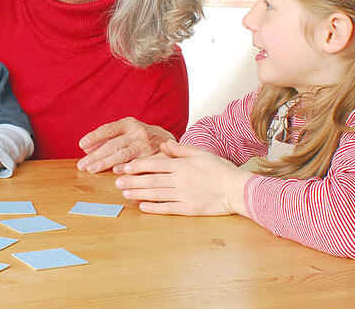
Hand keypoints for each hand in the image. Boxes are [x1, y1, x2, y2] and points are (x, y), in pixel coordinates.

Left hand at [77, 117, 175, 172]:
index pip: (108, 129)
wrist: (167, 140)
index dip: (94, 136)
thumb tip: (86, 149)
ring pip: (123, 155)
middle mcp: (137, 132)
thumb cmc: (139, 136)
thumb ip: (107, 139)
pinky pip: (137, 164)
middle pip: (113, 144)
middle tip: (82, 165)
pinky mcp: (153, 157)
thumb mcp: (125, 132)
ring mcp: (146, 145)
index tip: (82, 145)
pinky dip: (127, 168)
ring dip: (106, 163)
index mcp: (128, 124)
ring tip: (92, 169)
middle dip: (96, 156)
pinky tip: (116, 172)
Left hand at [114, 141, 252, 216]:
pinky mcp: (190, 210)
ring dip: (138, 194)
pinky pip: (168, 209)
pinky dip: (154, 208)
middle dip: (132, 181)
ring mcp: (185, 196)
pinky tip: (142, 207)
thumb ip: (181, 149)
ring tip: (125, 194)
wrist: (238, 189)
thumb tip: (163, 145)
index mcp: (183, 165)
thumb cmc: (221, 170)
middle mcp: (181, 180)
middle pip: (151, 180)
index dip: (138, 166)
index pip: (155, 164)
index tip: (124, 167)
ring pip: (156, 195)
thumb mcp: (201, 153)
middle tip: (116, 182)